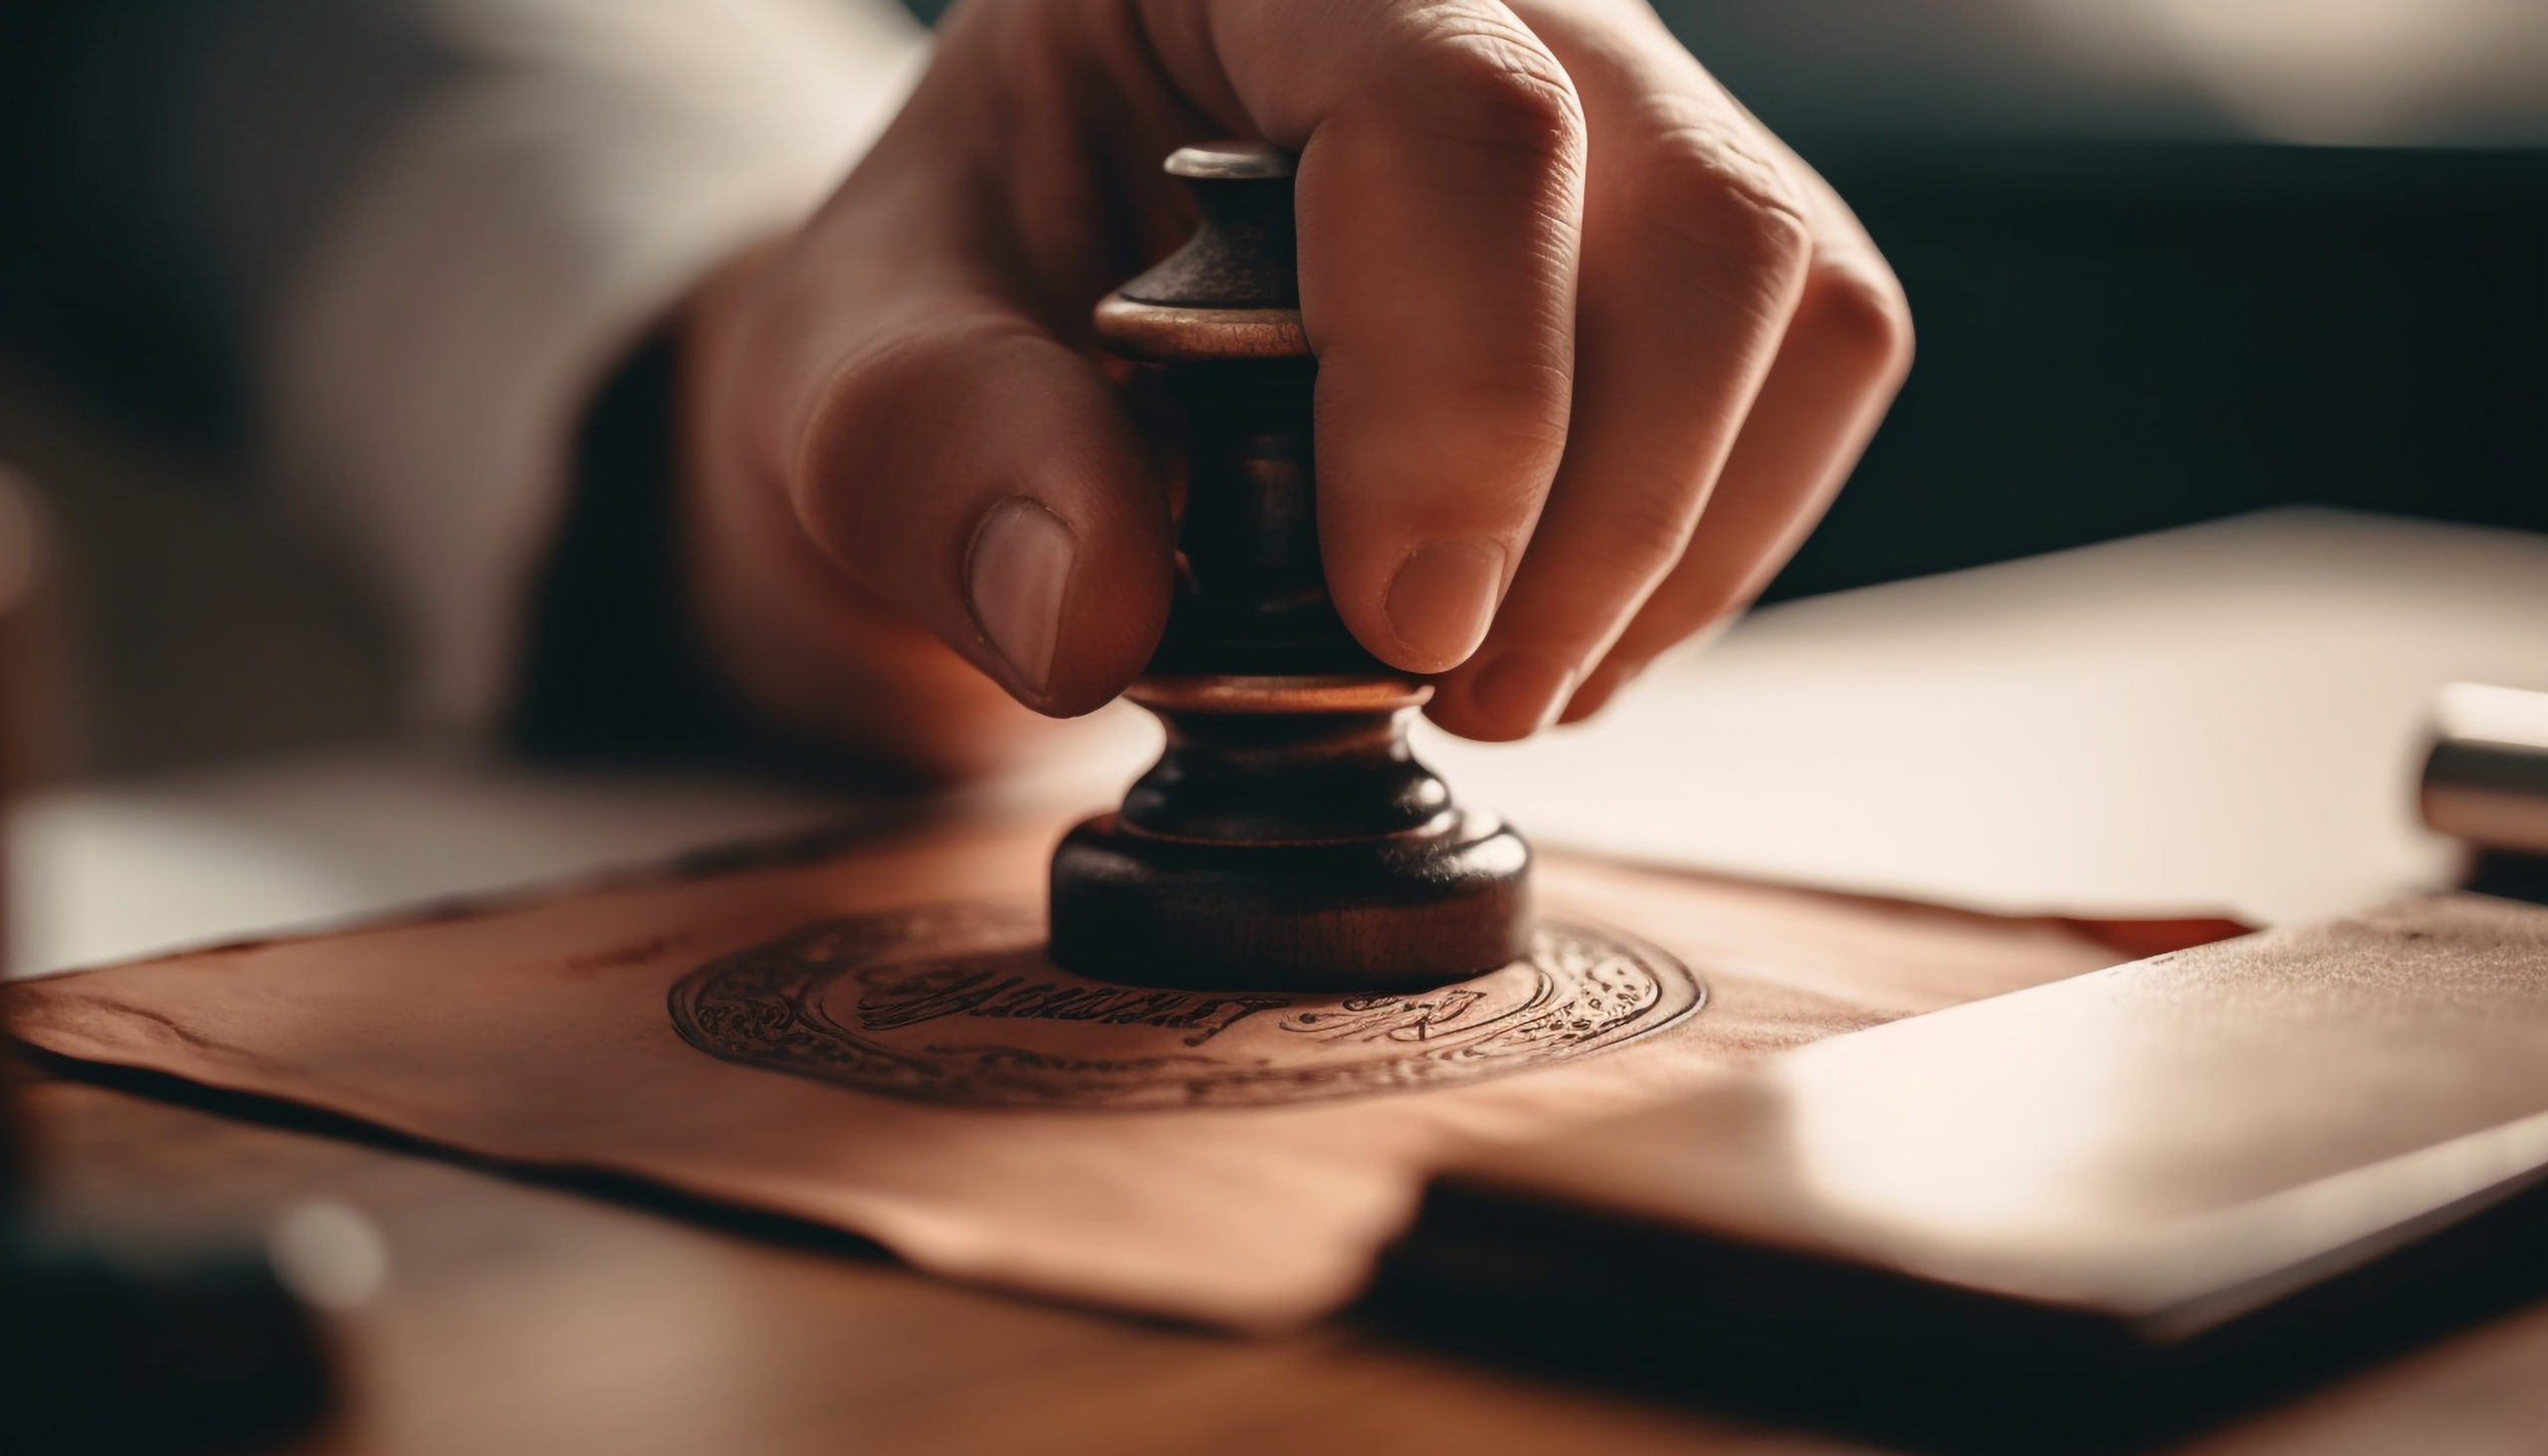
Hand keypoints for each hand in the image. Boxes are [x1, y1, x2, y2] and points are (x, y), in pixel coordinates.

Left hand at [681, 0, 1909, 779]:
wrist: (1031, 322)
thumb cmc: (950, 310)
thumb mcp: (845, 369)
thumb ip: (927, 457)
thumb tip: (1089, 616)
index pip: (1452, 107)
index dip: (1461, 384)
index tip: (1402, 620)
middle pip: (1690, 213)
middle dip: (1597, 511)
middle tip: (1447, 690)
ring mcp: (1614, 98)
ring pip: (1792, 298)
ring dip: (1667, 547)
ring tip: (1493, 681)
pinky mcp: (1689, 226)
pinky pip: (1816, 371)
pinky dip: (1708, 546)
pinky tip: (1558, 626)